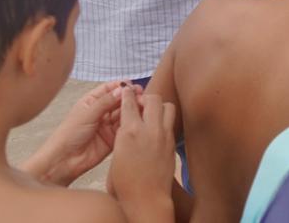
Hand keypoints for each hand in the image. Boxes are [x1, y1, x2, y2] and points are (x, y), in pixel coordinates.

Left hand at [27, 81, 133, 185]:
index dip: (122, 86)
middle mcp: (101, 112)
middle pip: (120, 100)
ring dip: (132, 110)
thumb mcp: (87, 114)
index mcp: (92, 102)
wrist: (64, 161)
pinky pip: (126, 128)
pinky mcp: (114, 138)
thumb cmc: (67, 135)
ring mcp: (108, 125)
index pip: (110, 89)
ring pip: (125, 113)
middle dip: (130, 98)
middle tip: (140, 97)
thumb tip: (123, 88)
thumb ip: (106, 101)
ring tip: (140, 107)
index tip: (133, 86)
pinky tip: (137, 120)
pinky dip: (132, 123)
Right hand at [108, 89, 174, 214]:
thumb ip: (122, 138)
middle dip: (146, 97)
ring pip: (167, 106)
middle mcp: (148, 129)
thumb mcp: (115, 156)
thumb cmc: (123, 184)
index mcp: (128, 131)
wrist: (145, 199)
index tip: (127, 88)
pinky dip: (165, 119)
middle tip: (141, 104)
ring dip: (160, 106)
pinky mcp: (173, 143)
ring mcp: (164, 135)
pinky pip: (171, 122)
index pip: (129, 102)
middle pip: (153, 98)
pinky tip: (159, 127)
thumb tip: (127, 130)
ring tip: (152, 114)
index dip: (127, 93)